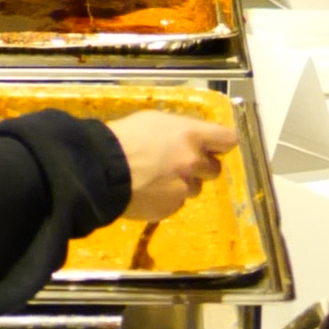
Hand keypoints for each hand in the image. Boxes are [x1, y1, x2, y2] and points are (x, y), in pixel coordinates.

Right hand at [107, 111, 233, 224]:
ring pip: (194, 188)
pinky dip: (166, 198)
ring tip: (156, 179)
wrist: (100, 172)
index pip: (228, 139)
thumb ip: (179, 130)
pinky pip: (176, 203)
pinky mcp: (171, 208)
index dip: (222, 143)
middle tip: (179, 164)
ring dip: (183, 184)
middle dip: (201, 167)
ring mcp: (184, 188)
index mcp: (192, 136)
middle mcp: (194, 163)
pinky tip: (147, 191)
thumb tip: (188, 137)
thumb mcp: (153, 120)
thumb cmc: (123, 138)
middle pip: (215, 168)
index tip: (215, 145)